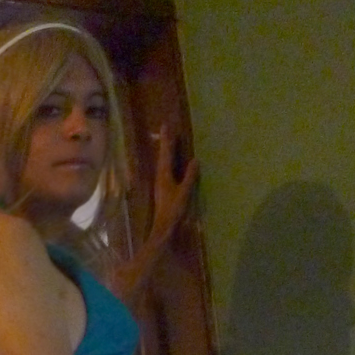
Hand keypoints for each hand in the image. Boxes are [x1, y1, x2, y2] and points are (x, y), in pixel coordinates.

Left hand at [150, 124, 198, 246]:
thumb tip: (195, 160)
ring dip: (166, 151)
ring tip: (168, 141)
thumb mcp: (184, 192)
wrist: (163, 227)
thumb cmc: (173, 210)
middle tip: (166, 129)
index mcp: (164, 175)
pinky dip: (168, 162)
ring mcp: (160, 183)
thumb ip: (190, 176)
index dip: (167, 140)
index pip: (166, 153)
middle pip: (162, 156)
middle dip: (165, 143)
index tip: (166, 126)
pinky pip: (165, 170)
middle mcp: (160, 177)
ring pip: (162, 163)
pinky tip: (170, 163)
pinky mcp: (162, 189)